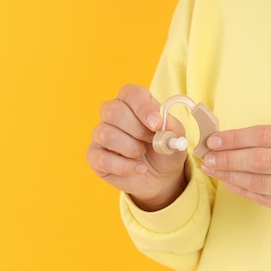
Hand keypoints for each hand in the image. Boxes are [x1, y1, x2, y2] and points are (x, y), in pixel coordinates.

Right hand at [87, 85, 187, 210]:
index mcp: (132, 102)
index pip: (131, 93)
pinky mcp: (95, 157)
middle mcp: (112, 114)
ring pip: (106, 134)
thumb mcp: (175, 136)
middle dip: (137, 130)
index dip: (143, 108)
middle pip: (113, 111)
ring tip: (142, 153)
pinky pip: (102, 159)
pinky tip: (138, 168)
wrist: (161, 176)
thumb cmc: (165, 149)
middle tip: (152, 141)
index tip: (157, 124)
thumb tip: (161, 123)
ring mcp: (100, 135)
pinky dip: (125, 166)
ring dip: (130, 148)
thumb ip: (171, 126)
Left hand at [201, 124, 270, 235]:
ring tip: (212, 170)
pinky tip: (228, 182)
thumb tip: (224, 141)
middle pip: (260, 159)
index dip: (235, 138)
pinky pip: (262, 198)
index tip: (213, 140)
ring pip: (259, 181)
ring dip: (230, 175)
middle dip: (228, 158)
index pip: (265, 135)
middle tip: (208, 157)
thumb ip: (269, 141)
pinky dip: (241, 189)